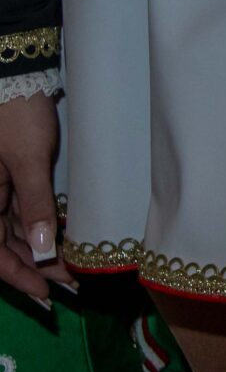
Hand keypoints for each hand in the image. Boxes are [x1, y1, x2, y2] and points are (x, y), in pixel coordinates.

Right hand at [0, 92, 72, 301]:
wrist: (16, 74)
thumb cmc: (16, 114)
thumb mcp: (28, 159)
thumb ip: (33, 204)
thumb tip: (41, 249)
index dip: (19, 277)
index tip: (46, 296)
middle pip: (7, 246)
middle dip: (37, 268)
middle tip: (71, 286)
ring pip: (17, 230)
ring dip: (41, 250)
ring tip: (73, 268)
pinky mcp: (15, 174)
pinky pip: (24, 210)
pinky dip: (42, 226)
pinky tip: (63, 238)